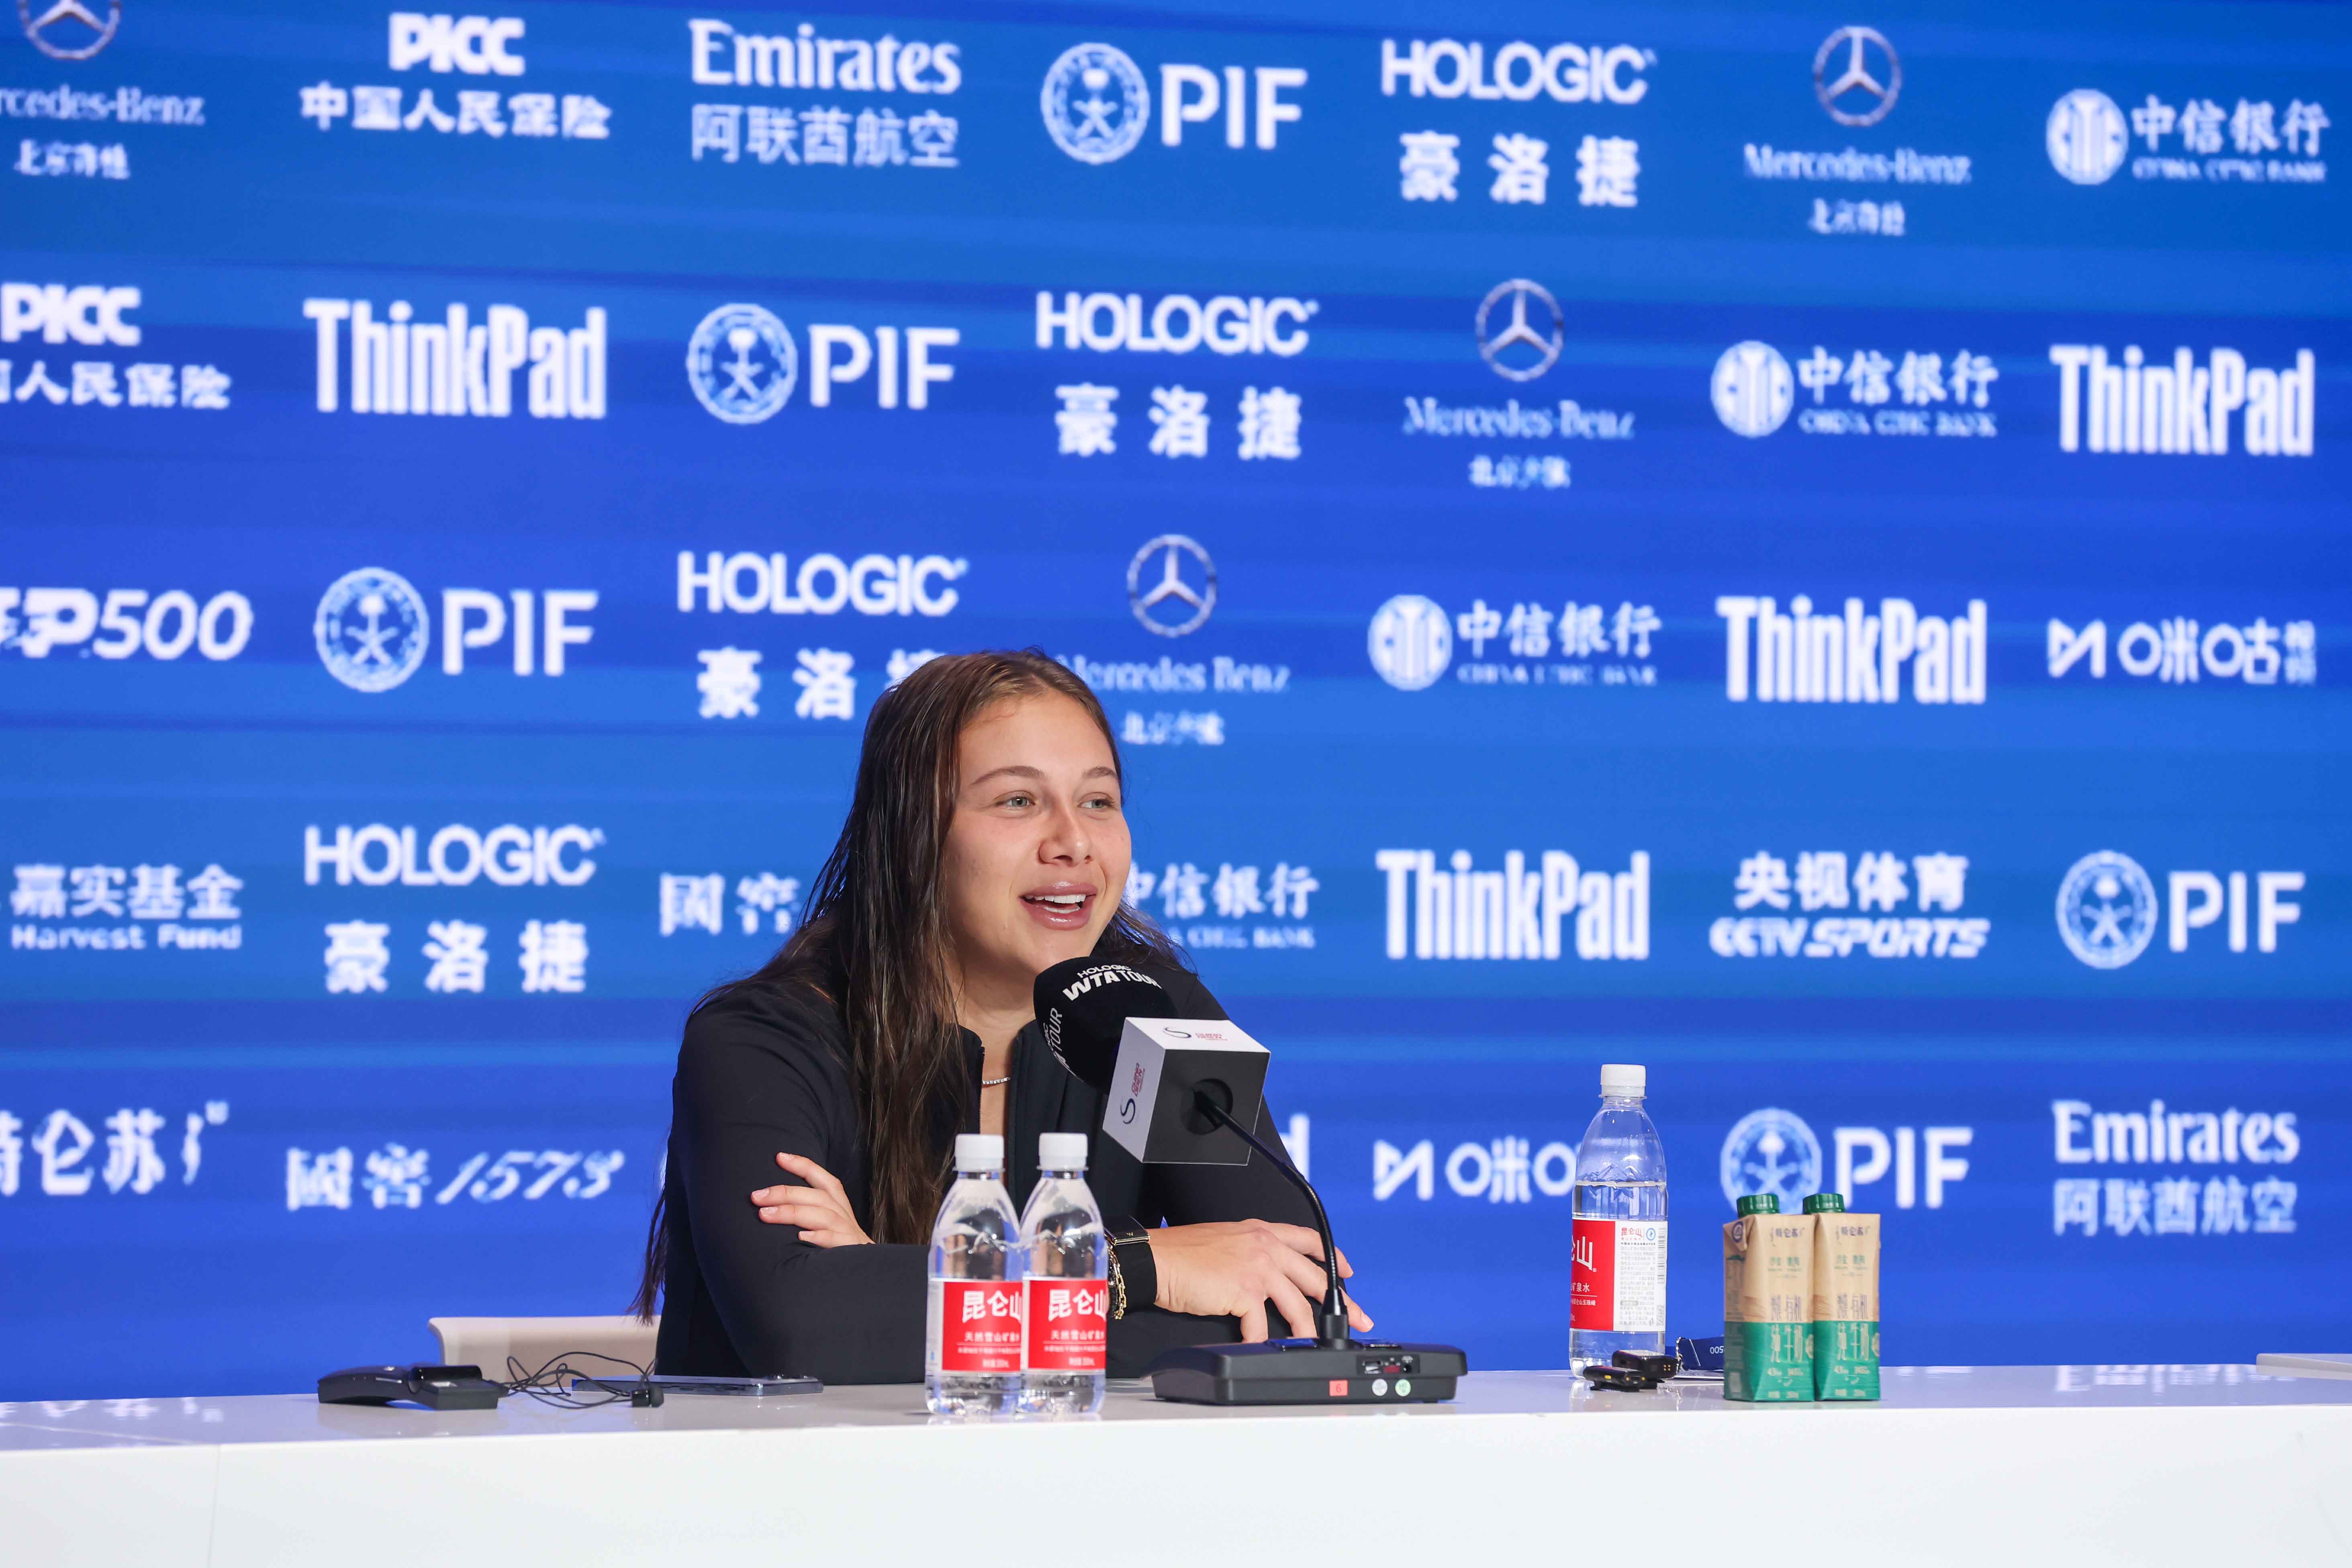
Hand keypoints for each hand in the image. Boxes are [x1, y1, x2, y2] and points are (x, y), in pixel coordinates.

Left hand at [750, 1153, 872, 1247]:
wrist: (871, 1281)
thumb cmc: (840, 1252)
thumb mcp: (829, 1229)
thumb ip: (809, 1216)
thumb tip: (771, 1207)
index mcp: (839, 1207)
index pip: (823, 1180)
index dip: (803, 1165)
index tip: (779, 1157)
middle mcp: (845, 1217)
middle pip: (817, 1196)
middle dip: (785, 1193)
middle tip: (756, 1197)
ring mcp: (850, 1234)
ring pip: (824, 1215)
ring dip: (793, 1213)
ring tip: (765, 1215)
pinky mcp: (853, 1253)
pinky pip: (838, 1241)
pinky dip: (820, 1237)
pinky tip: (800, 1237)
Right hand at [1145, 1220, 1372, 1341]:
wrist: (1157, 1259)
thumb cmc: (1182, 1253)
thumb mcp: (1225, 1240)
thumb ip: (1250, 1252)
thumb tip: (1264, 1277)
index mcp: (1261, 1231)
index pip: (1309, 1240)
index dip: (1333, 1257)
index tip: (1348, 1272)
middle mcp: (1265, 1246)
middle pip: (1316, 1276)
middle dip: (1344, 1301)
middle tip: (1360, 1317)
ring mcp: (1258, 1268)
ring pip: (1298, 1304)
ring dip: (1308, 1330)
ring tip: (1314, 1344)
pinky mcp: (1244, 1291)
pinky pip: (1262, 1325)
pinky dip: (1262, 1340)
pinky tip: (1260, 1347)